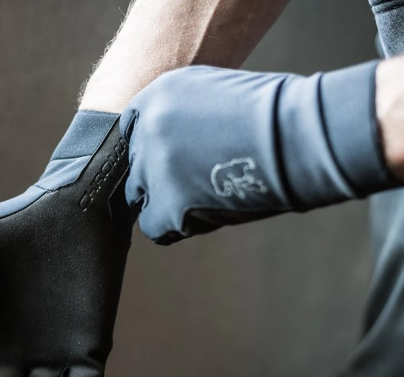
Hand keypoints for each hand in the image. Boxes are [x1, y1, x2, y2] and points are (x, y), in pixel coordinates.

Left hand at [120, 61, 400, 243]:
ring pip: (141, 196)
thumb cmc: (276, 115)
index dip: (153, 150)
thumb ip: (183, 114)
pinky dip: (173, 226)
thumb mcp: (217, 92)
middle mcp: (149, 128)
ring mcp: (155, 166)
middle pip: (136, 166)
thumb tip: (170, 145)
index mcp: (159, 95)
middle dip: (160, 176)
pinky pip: (153, 225)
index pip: (133, 132)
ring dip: (167, 201)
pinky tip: (201, 215)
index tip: (174, 160)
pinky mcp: (168, 203)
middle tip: (195, 181)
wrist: (301, 137)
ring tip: (206, 196)